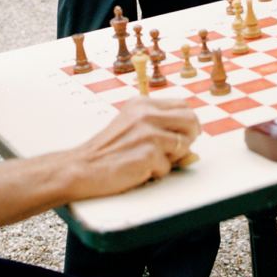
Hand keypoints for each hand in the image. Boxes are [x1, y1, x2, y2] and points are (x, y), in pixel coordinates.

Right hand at [71, 97, 201, 196]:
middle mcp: (147, 113)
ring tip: (149, 160)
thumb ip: (159, 127)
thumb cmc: (108, 151)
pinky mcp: (148, 154)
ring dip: (171, 158)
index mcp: (142, 103)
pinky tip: (138, 170)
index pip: (183, 105)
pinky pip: (168, 167)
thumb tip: (193, 144)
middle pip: (191, 120)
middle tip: (175, 151)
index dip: (188, 123)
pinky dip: (156, 173)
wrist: (83, 167)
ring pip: (184, 145)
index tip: (183, 135)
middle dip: (189, 138)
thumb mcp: (132, 127)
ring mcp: (148, 133)